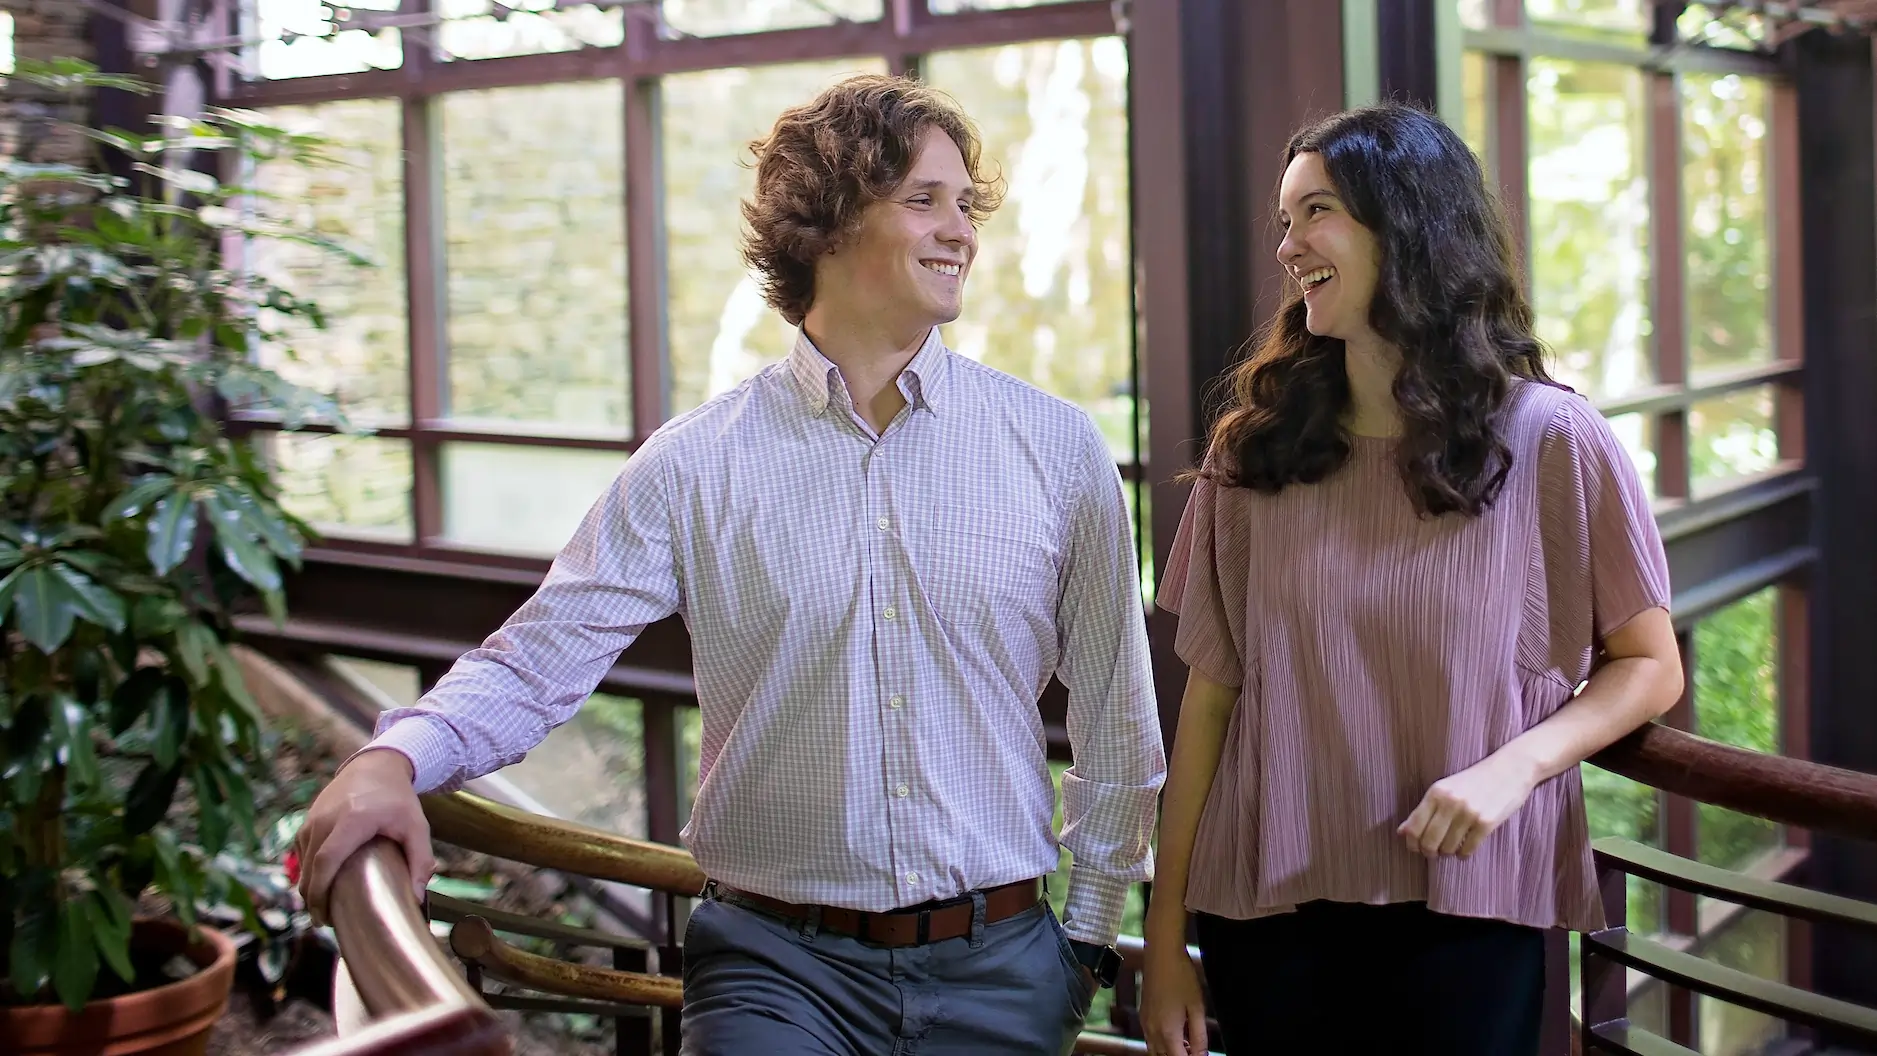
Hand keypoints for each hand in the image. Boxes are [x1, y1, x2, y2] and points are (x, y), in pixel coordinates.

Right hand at [293, 748, 434, 923]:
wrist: (376, 766)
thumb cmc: (398, 799)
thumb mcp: (416, 826)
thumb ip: (420, 860)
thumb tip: (417, 899)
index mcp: (351, 820)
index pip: (326, 862)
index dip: (320, 893)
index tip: (324, 918)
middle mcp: (325, 819)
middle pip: (309, 868)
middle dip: (312, 899)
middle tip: (325, 921)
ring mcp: (312, 818)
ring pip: (302, 862)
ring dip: (308, 886)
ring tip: (324, 907)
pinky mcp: (307, 820)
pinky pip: (301, 852)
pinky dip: (306, 871)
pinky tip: (320, 884)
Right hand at [1139, 932, 1208, 1055]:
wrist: (1161, 955)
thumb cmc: (1181, 977)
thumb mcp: (1197, 1008)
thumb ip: (1199, 1036)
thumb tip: (1202, 1055)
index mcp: (1168, 1032)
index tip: (1201, 1054)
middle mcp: (1152, 1031)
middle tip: (1195, 1050)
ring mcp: (1145, 1023)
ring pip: (1155, 1051)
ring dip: (1171, 1053)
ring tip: (1188, 1045)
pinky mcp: (1143, 1015)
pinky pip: (1150, 1039)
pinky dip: (1162, 1044)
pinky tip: (1176, 1034)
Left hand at [1398, 749, 1540, 858]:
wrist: (1510, 769)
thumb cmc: (1475, 781)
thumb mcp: (1445, 789)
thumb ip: (1423, 810)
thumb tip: (1401, 832)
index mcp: (1435, 793)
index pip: (1413, 828)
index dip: (1412, 844)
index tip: (1416, 848)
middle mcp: (1449, 802)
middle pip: (1428, 842)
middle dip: (1429, 852)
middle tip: (1434, 852)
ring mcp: (1469, 813)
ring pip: (1447, 849)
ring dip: (1448, 853)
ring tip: (1452, 847)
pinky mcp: (1487, 823)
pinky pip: (1467, 850)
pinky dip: (1463, 854)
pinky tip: (1465, 849)